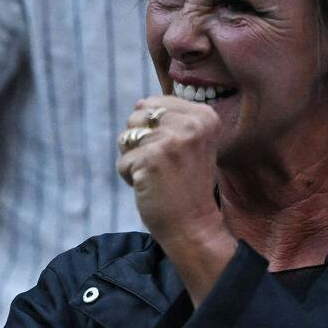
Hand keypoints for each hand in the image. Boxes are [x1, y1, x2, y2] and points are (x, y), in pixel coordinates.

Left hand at [116, 96, 234, 299]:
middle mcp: (192, 123)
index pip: (154, 102)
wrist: (193, 225)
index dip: (154, 131)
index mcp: (205, 115)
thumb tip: (139, 103)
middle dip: (140, 143)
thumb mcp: (189, 143)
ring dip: (134, 160)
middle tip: (165, 167)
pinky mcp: (151, 158)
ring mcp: (171, 139)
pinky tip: (151, 187)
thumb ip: (171, 120)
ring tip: (158, 176)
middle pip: (136, 117)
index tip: (176, 154)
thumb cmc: (186, 186)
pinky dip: (130, 177)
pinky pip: (122, 162)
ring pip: (126, 138)